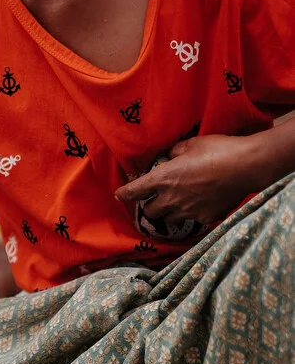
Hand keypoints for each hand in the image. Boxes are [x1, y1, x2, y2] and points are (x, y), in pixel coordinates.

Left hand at [115, 134, 265, 227]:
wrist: (245, 167)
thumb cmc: (216, 150)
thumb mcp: (190, 144)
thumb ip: (175, 153)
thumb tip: (172, 157)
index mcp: (163, 178)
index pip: (135, 190)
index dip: (125, 193)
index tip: (119, 195)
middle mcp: (171, 198)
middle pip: (150, 211)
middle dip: (151, 205)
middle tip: (157, 197)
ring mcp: (188, 211)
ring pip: (170, 218)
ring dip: (170, 212)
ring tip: (179, 203)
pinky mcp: (205, 218)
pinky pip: (192, 219)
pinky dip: (193, 213)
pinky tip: (201, 204)